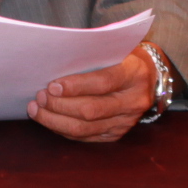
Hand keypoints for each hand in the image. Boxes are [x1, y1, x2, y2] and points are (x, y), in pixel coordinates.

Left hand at [29, 47, 157, 141]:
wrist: (150, 78)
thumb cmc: (125, 58)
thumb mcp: (115, 50)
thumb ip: (91, 58)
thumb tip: (56, 69)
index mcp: (135, 74)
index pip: (104, 83)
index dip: (75, 86)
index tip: (52, 86)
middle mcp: (134, 101)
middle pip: (91, 110)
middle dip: (59, 105)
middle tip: (40, 97)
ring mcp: (126, 122)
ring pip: (84, 128)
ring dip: (55, 120)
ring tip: (37, 109)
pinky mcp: (116, 134)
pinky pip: (84, 136)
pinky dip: (62, 129)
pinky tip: (49, 119)